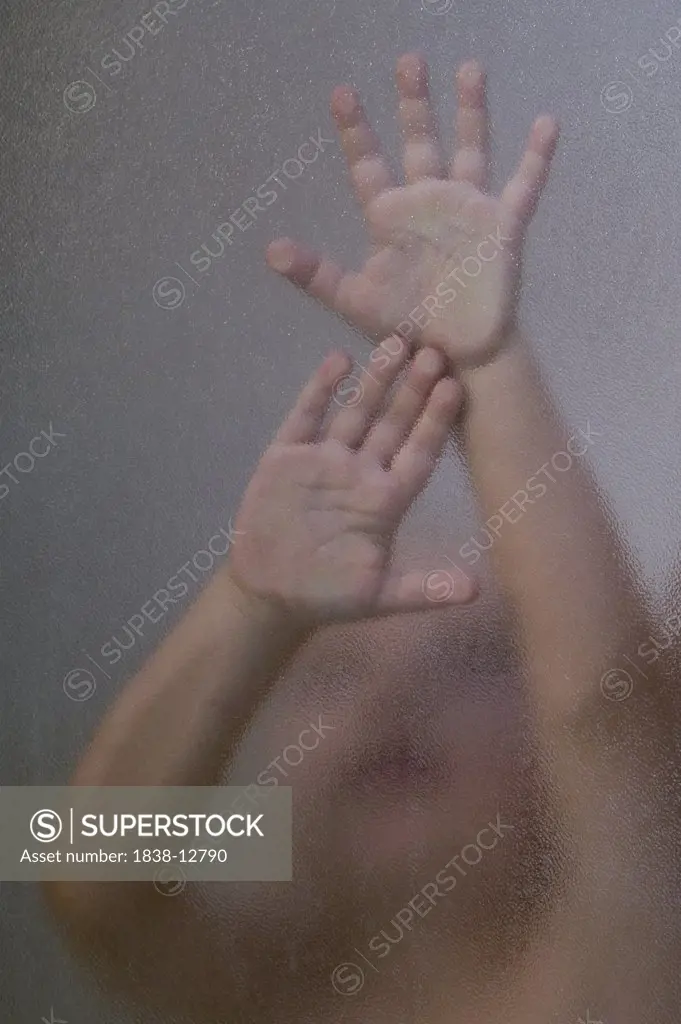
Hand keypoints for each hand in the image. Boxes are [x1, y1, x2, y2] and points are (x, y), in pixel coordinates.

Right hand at [227, 345, 475, 625]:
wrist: (270, 596)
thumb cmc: (327, 596)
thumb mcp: (380, 598)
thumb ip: (424, 589)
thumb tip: (476, 590)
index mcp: (386, 502)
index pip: (419, 453)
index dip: (436, 422)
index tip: (455, 387)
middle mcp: (360, 473)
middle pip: (392, 424)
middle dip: (412, 389)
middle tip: (434, 348)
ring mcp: (324, 462)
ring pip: (354, 413)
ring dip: (373, 380)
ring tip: (394, 342)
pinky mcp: (287, 458)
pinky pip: (306, 417)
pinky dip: (319, 390)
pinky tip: (337, 360)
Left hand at [266, 55, 558, 368]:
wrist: (455, 355)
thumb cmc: (405, 327)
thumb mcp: (355, 300)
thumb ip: (317, 274)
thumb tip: (271, 250)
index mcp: (391, 218)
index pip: (369, 165)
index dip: (355, 131)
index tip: (341, 92)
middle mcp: (428, 204)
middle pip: (420, 142)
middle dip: (413, 104)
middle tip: (408, 61)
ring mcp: (467, 211)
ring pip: (470, 150)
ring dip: (470, 112)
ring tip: (470, 69)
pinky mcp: (502, 227)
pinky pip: (523, 186)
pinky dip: (536, 158)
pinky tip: (547, 123)